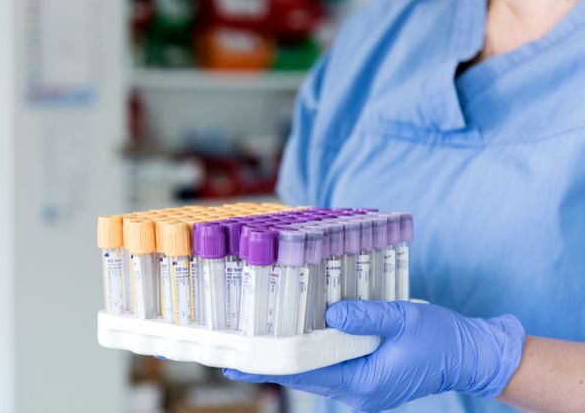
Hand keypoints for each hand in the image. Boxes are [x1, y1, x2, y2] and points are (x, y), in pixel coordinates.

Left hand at [224, 301, 524, 411]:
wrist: (470, 355)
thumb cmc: (441, 338)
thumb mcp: (404, 318)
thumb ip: (366, 315)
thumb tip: (329, 314)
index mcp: (364, 382)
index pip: (304, 375)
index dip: (268, 368)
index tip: (236, 364)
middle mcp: (357, 391)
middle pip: (304, 375)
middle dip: (270, 363)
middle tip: (235, 351)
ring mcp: (362, 386)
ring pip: (315, 371)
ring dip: (288, 358)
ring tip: (258, 343)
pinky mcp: (367, 377)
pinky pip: (331, 366)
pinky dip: (311, 353)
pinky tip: (297, 339)